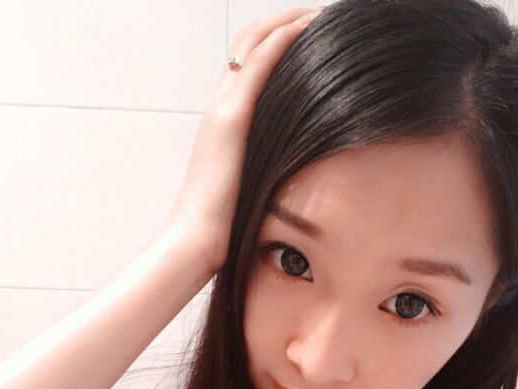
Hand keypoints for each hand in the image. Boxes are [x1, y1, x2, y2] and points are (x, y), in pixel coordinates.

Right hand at [164, 5, 323, 273]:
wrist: (195, 238)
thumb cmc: (222, 222)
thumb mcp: (245, 187)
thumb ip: (259, 170)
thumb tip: (286, 176)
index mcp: (223, 121)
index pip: (248, 64)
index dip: (276, 42)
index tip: (309, 35)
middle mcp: (219, 105)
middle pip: (248, 42)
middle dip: (284, 20)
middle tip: (319, 14)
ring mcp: (222, 109)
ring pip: (254, 43)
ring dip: (289, 22)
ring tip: (321, 14)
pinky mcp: (231, 119)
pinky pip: (260, 64)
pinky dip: (284, 40)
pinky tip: (310, 28)